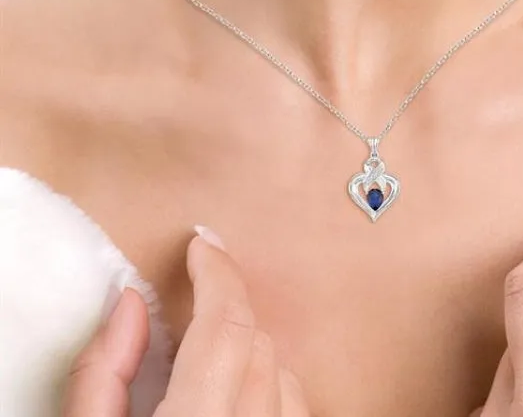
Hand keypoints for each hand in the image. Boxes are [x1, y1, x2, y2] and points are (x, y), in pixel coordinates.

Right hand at [62, 230, 310, 416]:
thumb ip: (102, 375)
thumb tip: (131, 300)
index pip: (225, 328)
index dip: (216, 274)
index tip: (201, 243)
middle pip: (258, 346)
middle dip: (225, 315)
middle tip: (191, 308)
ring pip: (287, 375)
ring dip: (251, 354)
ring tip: (208, 362)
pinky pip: (299, 408)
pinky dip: (275, 388)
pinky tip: (240, 397)